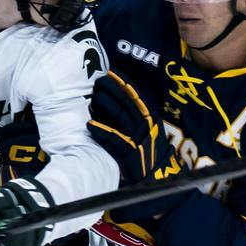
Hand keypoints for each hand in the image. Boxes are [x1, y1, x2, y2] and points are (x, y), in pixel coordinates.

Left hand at [87, 70, 167, 184]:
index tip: (112, 72)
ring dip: (106, 106)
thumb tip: (120, 94)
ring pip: (122, 118)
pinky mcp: (129, 153)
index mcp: (152, 117)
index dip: (125, 83)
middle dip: (114, 90)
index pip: (139, 96)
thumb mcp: (149, 128)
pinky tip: (90, 124)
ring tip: (92, 98)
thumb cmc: (147, 148)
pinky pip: (114, 139)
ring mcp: (138, 139)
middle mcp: (147, 126)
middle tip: (99, 81)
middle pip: (129, 103)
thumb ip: (138, 113)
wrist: (154, 174)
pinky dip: (102, 132)